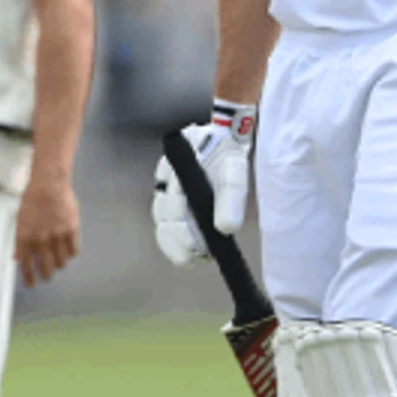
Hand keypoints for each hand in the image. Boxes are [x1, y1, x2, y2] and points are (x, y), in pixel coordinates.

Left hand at [15, 173, 78, 287]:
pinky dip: (70, 254)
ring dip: (58, 265)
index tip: (31, 284)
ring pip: (61, 262)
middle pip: (46, 269)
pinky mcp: (71, 230)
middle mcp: (40, 239)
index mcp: (24, 237)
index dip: (29, 278)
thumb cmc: (32, 202)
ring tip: (57, 261)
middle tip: (46, 276)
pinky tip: (67, 251)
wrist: (49, 185)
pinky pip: (73, 252)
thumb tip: (16, 259)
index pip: (26, 266)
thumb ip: (19, 242)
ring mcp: (57, 236)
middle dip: (45, 276)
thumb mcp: (20, 221)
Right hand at [152, 107, 254, 266]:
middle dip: (179, 242)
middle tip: (196, 259)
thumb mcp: (234, 171)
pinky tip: (188, 251)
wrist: (224, 137)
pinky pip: (166, 221)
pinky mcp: (170, 195)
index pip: (173, 208)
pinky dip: (174, 237)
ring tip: (194, 258)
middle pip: (164, 218)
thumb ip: (231, 197)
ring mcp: (165, 188)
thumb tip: (226, 229)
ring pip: (162, 221)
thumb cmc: (227, 153)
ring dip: (174, 242)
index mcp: (175, 170)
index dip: (181, 234)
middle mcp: (165, 180)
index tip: (196, 253)